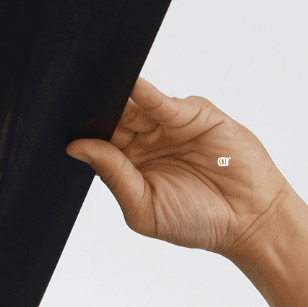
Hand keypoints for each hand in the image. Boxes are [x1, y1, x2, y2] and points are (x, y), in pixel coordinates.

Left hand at [66, 79, 291, 258]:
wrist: (249, 220)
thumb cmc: (196, 221)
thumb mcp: (144, 207)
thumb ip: (113, 175)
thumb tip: (76, 147)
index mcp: (128, 164)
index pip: (98, 138)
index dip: (82, 128)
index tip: (59, 118)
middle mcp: (147, 140)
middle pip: (113, 115)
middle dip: (95, 107)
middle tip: (71, 95)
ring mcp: (170, 125)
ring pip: (135, 104)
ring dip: (117, 96)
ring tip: (94, 85)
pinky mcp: (196, 114)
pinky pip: (164, 102)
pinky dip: (147, 93)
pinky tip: (131, 87)